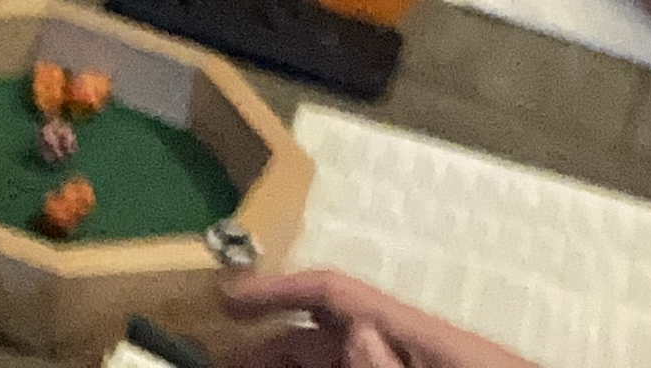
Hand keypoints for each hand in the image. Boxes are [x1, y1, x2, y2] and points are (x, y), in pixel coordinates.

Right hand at [221, 268, 541, 367]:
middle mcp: (423, 353)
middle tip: (218, 360)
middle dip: (272, 345)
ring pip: (345, 363)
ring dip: (294, 367)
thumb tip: (355, 328)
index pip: (342, 296)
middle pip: (333, 336)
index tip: (225, 298)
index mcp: (432, 341)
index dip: (279, 290)